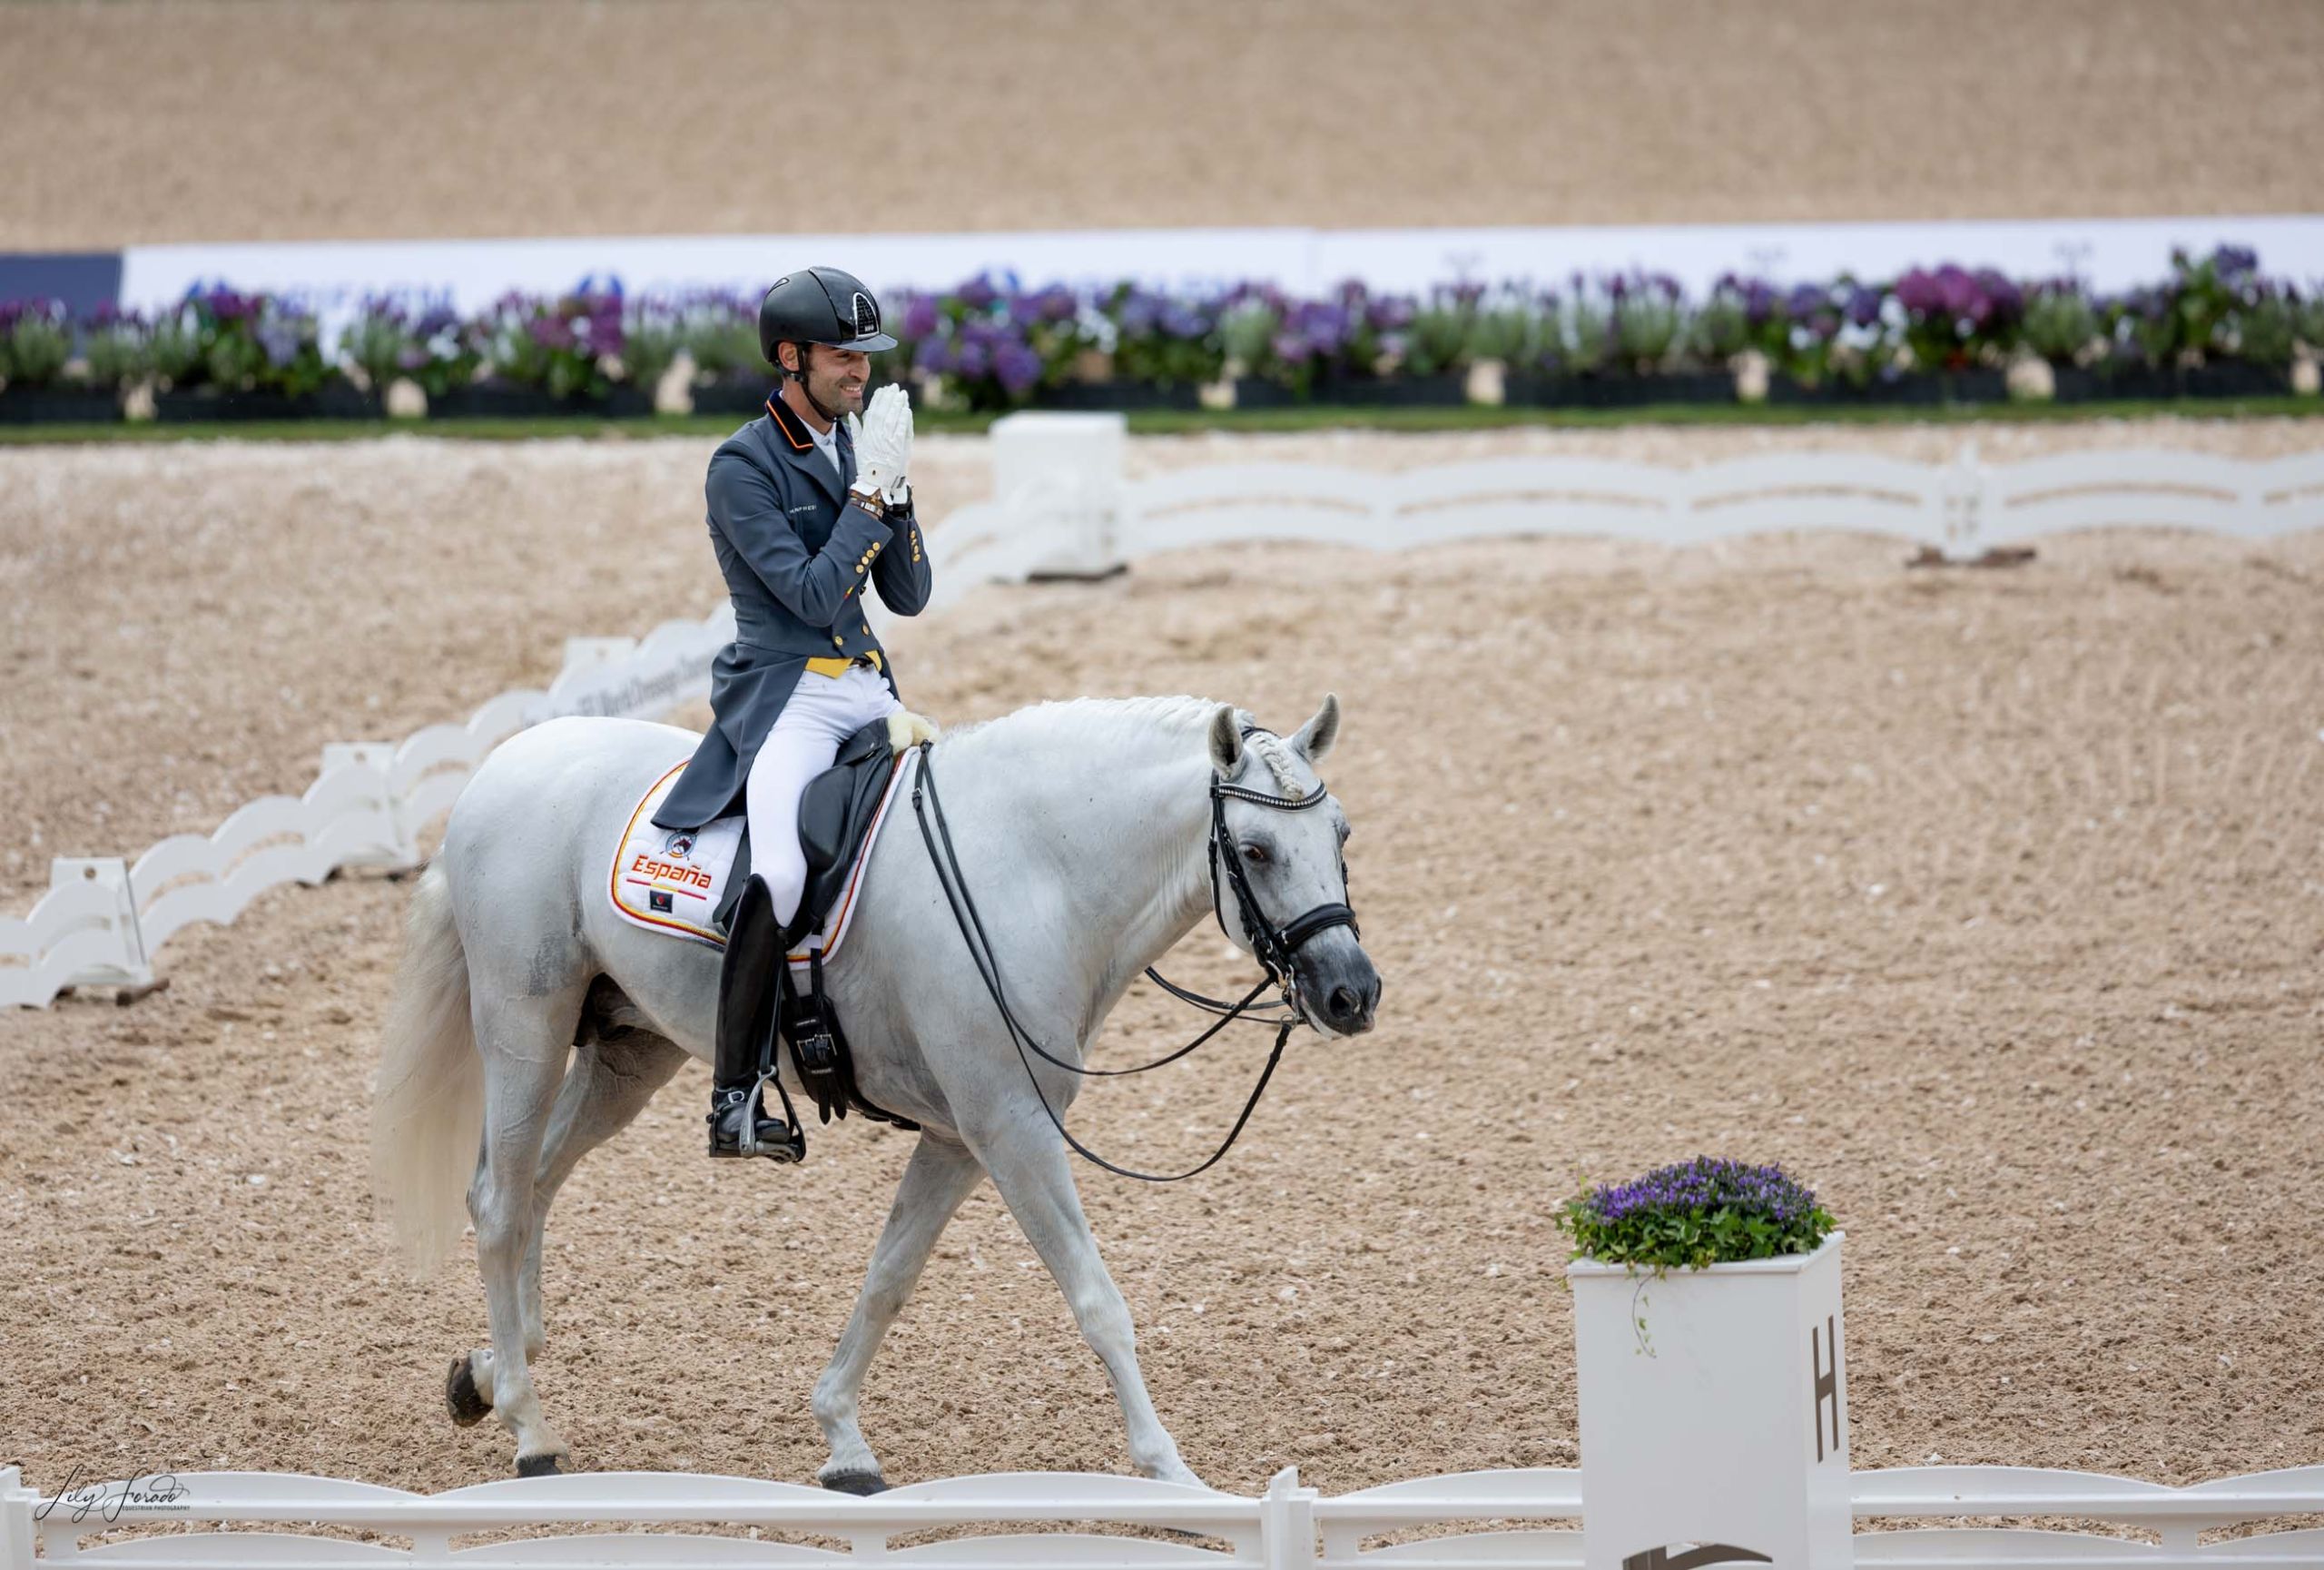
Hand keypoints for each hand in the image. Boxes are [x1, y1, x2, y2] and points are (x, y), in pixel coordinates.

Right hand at [846, 384, 912, 505]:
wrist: (876, 483)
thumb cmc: (867, 465)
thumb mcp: (857, 446)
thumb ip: (856, 429)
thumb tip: (851, 414)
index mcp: (867, 434)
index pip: (872, 411)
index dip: (878, 399)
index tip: (882, 389)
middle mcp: (877, 436)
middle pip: (884, 412)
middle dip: (889, 397)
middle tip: (894, 387)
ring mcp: (888, 441)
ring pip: (894, 418)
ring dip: (898, 404)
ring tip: (902, 394)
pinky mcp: (899, 447)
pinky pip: (902, 430)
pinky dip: (904, 419)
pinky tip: (906, 409)